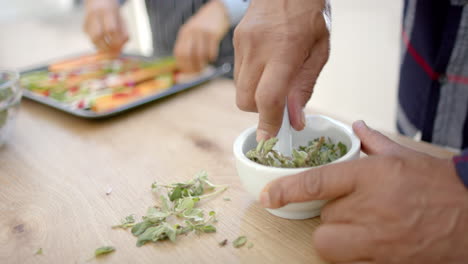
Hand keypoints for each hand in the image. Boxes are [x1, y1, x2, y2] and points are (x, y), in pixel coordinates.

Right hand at [83, 0, 128, 51]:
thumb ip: (124, 32)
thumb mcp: (121, 18)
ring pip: (93, 40)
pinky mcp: (84, 27)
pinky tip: (104, 42)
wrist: (97, 1)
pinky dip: (99, 44)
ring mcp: (87, 21)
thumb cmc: (113, 12)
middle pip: (98, 36)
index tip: (120, 48)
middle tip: (113, 54)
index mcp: (107, 11)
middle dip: (107, 47)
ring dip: (102, 48)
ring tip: (109, 50)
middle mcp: (94, 16)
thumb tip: (121, 48)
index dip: (115, 41)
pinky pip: (92, 40)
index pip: (110, 29)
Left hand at [174, 0, 229, 72]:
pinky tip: (212, 58)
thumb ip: (188, 45)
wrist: (217, 11)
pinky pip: (211, 52)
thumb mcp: (192, 32)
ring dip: (203, 64)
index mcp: (184, 33)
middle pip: (187, 55)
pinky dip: (211, 58)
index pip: (179, 53)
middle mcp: (191, 32)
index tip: (189, 72)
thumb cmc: (205, 26)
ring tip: (206, 65)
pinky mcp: (213, 34)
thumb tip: (185, 67)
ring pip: (200, 55)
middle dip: (192, 67)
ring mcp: (201, 33)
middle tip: (198, 71)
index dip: (183, 65)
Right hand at [234, 0, 330, 140]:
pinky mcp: (234, 42)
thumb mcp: (319, 51)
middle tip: (279, 103)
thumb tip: (294, 121)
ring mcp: (242, 45)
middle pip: (245, 100)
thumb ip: (304, 87)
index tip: (268, 141)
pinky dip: (250, 80)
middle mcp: (257, 49)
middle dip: (260, 111)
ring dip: (254, 96)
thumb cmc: (309, 14)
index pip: (267, 98)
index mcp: (284, 50)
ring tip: (273, 80)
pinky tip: (265, 66)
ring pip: (238, 90)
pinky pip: (237, 74)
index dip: (267, 124)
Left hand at [260, 121, 467, 262]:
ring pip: (329, 244)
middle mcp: (368, 209)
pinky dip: (353, 254)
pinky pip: (351, 262)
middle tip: (348, 207)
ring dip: (335, 238)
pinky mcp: (385, 263)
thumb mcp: (404, 156)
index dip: (286, 189)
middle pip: (322, 217)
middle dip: (329, 213)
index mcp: (370, 177)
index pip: (315, 183)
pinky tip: (370, 242)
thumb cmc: (439, 185)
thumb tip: (356, 128)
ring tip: (356, 228)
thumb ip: (373, 142)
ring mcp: (376, 241)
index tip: (267, 195)